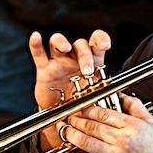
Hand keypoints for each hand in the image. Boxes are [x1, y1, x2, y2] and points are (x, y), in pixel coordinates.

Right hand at [30, 29, 110, 148]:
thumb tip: (116, 95)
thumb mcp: (95, 96)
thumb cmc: (81, 103)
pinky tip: (36, 37)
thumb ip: (103, 92)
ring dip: (62, 42)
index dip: (100, 39)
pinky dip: (36, 45)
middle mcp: (75, 58)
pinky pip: (39, 54)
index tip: (105, 45)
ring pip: (58, 42)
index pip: (96, 43)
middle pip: (79, 44)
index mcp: (91, 62)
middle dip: (85, 55)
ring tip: (65, 48)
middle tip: (87, 71)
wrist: (64, 115)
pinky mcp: (44, 69)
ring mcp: (59, 62)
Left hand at [64, 93, 152, 152]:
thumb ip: (136, 107)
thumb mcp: (152, 123)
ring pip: (86, 142)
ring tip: (64, 129)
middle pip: (92, 126)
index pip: (103, 113)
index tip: (81, 106)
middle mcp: (121, 140)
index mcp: (131, 126)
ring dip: (71, 134)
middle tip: (69, 116)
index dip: (88, 108)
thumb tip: (122, 96)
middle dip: (76, 119)